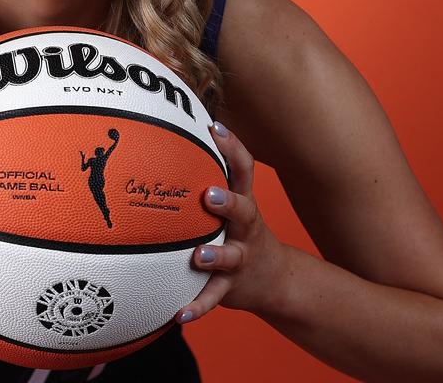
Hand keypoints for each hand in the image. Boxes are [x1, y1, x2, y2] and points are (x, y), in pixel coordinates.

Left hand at [175, 121, 289, 321]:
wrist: (277, 281)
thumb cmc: (240, 232)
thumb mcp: (233, 205)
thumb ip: (208, 179)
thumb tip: (165, 141)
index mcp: (243, 203)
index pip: (243, 169)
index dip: (232, 147)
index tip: (214, 127)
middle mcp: (245, 228)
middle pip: (244, 210)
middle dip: (228, 201)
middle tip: (209, 194)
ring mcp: (240, 258)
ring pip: (230, 257)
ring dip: (215, 256)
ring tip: (198, 257)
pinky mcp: (231, 287)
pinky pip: (213, 297)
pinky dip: (197, 306)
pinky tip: (179, 314)